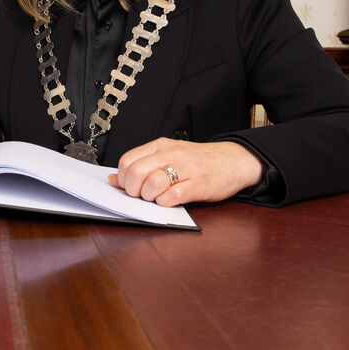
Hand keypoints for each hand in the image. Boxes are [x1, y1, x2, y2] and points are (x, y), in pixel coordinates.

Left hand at [109, 138, 263, 206]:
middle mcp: (171, 154)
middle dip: (133, 190)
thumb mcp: (168, 156)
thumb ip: (142, 165)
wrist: (234, 160)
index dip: (123, 179)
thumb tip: (114, 179)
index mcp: (161, 146)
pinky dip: (166, 203)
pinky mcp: (199, 185)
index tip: (129, 187)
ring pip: (153, 183)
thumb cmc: (199, 160)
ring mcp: (186, 169)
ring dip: (149, 197)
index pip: (128, 160)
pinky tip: (170, 201)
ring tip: (157, 198)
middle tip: (141, 195)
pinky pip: (174, 196)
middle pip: (136, 172)